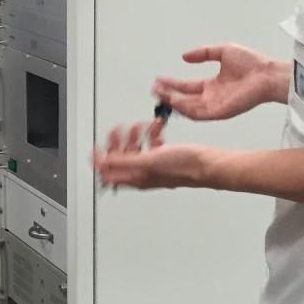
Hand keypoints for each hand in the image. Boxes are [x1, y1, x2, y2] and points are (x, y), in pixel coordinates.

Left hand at [92, 120, 218, 190]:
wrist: (208, 164)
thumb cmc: (184, 166)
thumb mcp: (148, 161)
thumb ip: (123, 161)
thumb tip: (102, 162)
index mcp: (135, 177)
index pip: (108, 173)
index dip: (98, 160)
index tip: (94, 147)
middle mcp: (143, 173)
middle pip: (120, 158)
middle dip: (117, 142)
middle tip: (118, 129)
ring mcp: (154, 164)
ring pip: (135, 149)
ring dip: (134, 135)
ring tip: (140, 125)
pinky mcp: (165, 156)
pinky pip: (152, 144)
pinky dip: (151, 134)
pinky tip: (156, 127)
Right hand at [152, 44, 278, 121]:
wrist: (266, 74)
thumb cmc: (251, 63)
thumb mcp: (223, 51)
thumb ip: (203, 53)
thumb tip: (184, 56)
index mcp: (212, 86)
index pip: (187, 87)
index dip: (172, 84)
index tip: (159, 79)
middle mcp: (211, 98)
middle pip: (183, 99)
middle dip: (167, 94)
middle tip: (154, 88)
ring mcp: (214, 107)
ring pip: (187, 108)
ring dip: (172, 102)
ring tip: (160, 93)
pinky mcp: (219, 113)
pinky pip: (197, 113)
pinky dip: (184, 109)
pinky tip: (173, 100)